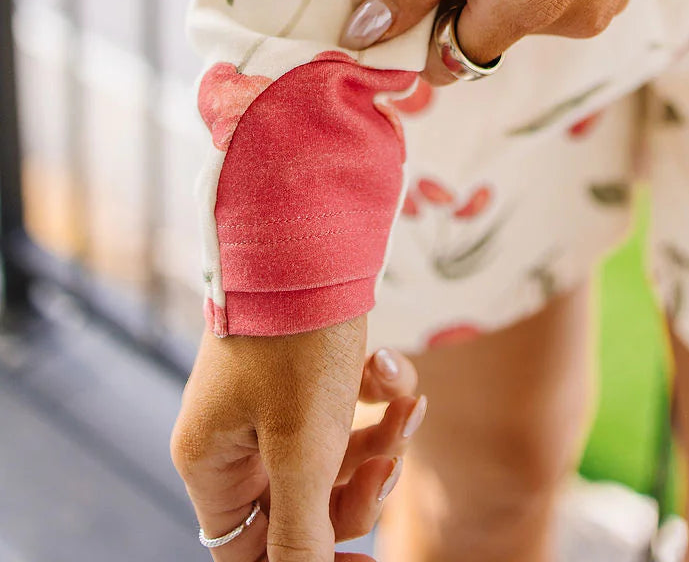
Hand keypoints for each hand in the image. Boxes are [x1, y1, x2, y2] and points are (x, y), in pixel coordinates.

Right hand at [171, 316, 426, 560]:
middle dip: (359, 489)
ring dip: (380, 438)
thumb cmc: (296, 340)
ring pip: (334, 453)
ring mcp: (271, 395)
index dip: (306, 559)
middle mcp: (234, 433)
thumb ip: (301, 533)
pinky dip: (377, 393)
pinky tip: (392, 368)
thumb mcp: (304, 447)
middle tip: (391, 465)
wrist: (312, 230)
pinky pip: (346, 404)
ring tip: (405, 406)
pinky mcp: (307, 362)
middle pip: (302, 506)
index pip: (248, 548)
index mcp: (214, 463)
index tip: (364, 559)